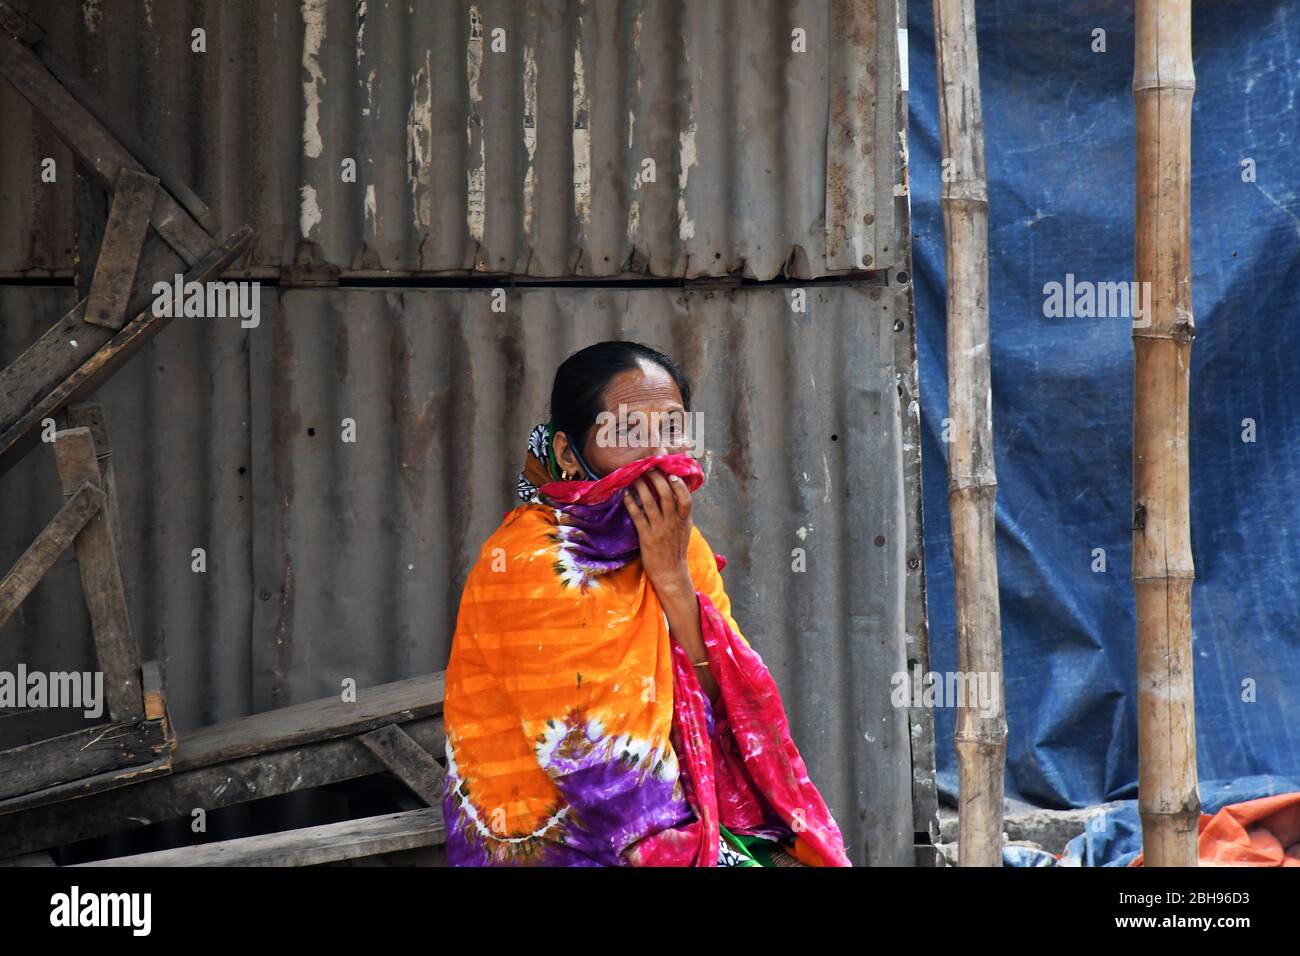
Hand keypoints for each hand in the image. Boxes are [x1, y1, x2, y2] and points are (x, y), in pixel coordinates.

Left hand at [623, 469, 693, 597]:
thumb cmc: (676, 549)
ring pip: (650, 503)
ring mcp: (660, 529)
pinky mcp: (646, 537)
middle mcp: (673, 523)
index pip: (686, 499)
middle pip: (667, 496)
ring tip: (635, 477)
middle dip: (657, 479)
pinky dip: (631, 504)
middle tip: (649, 468)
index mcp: (684, 520)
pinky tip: (626, 495)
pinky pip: (637, 516)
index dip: (679, 485)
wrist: (670, 572)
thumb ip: (681, 513)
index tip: (672, 474)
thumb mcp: (684, 529)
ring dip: (642, 487)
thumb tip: (677, 492)